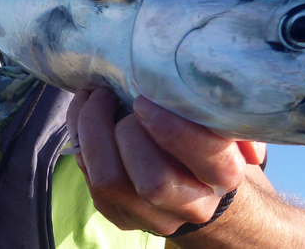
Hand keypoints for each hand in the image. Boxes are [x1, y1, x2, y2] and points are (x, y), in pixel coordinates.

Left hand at [66, 87, 265, 235]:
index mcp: (223, 174)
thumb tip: (197, 88)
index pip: (206, 158)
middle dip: (125, 130)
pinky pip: (89, 178)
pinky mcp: (119, 214)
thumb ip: (214, 106)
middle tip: (114, 96)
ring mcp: (152, 216)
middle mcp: (191, 205)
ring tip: (93, 98)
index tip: (145, 100)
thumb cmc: (205, 137)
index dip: (173, 128)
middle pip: (153, 181)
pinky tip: (84, 115)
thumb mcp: (220, 119)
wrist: (196, 185)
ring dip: (91, 131)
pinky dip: (81, 140)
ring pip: (109, 181)